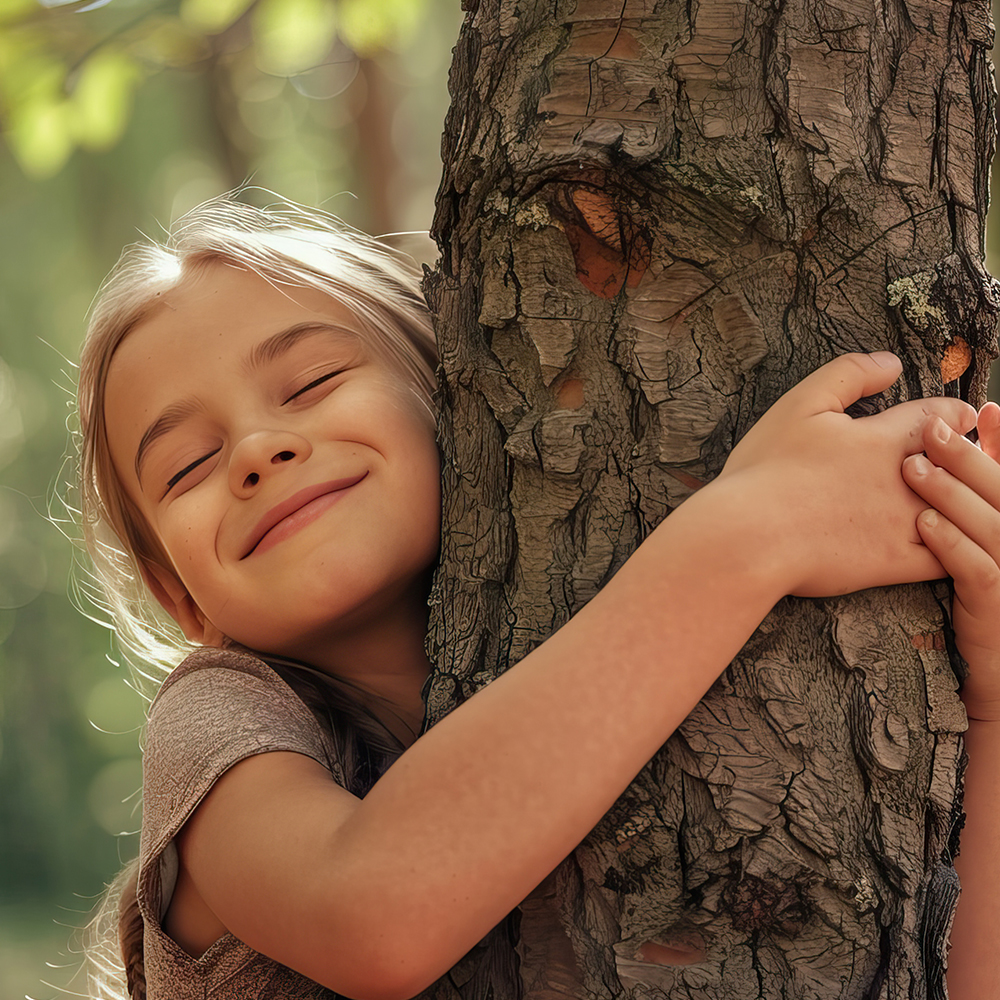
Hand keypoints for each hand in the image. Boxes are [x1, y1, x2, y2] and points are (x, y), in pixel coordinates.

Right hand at [716, 352, 975, 597]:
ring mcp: (905, 524)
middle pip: (959, 464)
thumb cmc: (767, 469)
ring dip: (968, 502)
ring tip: (969, 500)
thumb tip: (892, 363)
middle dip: (969, 457)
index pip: (938, 417)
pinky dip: (960, 549)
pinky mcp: (894, 563)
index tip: (962, 416)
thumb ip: (849, 375)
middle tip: (975, 454)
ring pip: (962, 511)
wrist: (750, 536)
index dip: (953, 413)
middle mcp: (906, 480)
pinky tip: (959, 547)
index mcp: (884, 438)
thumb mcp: (800, 405)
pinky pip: (948, 558)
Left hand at [903, 402, 999, 720]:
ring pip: (993, 525)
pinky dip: (951, 542)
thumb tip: (984, 426)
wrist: (996, 665)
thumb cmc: (989, 591)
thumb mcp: (992, 535)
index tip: (983, 410)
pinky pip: (977, 569)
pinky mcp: (998, 605)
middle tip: (932, 429)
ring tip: (913, 469)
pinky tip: (922, 523)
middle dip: (969, 458)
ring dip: (952, 494)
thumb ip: (989, 488)